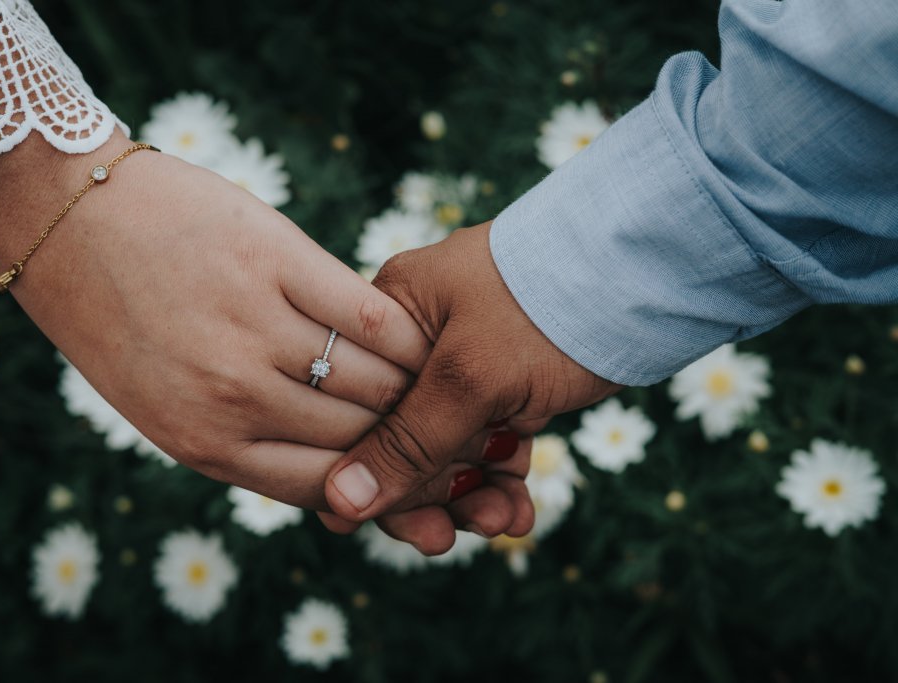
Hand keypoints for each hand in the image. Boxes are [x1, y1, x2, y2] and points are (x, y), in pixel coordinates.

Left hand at [0, 130, 436, 507]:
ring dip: (423, 386)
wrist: (68, 223)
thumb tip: (342, 478)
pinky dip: (410, 331)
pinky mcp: (272, 260)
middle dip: (418, 437)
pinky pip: (372, 314)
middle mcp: (231, 398)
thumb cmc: (123, 322)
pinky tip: (425, 332)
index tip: (425, 470)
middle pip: (363, 434)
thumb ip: (246, 443)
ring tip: (448, 382)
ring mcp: (252, 328)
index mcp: (204, 446)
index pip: (332, 486)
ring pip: (377, 379)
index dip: (392, 483)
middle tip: (455, 425)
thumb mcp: (170, 408)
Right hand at [323, 221, 620, 533]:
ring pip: (448, 447)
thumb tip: (340, 504)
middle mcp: (420, 339)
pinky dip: (502, 481)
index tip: (358, 525)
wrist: (650, 275)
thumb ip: (408, 441)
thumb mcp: (471, 375)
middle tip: (442, 539)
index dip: (354, 467)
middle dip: (422, 491)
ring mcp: (467, 362)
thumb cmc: (546, 305)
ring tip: (501, 522)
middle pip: (398, 434)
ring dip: (469, 495)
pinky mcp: (510, 383)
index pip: (351, 404)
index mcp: (390, 316)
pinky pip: (491, 446)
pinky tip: (521, 512)